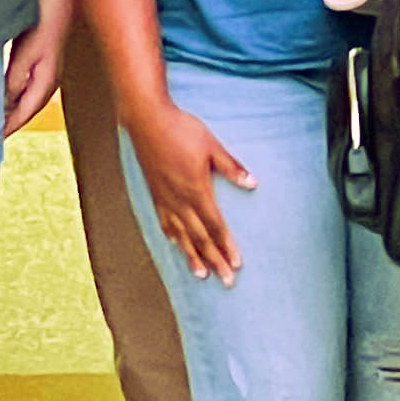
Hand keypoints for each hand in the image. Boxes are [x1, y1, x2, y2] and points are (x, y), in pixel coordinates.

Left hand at [1, 10, 70, 134]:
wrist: (55, 8)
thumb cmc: (40, 28)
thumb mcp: (23, 57)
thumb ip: (13, 82)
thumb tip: (4, 105)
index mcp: (44, 85)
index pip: (23, 115)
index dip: (7, 128)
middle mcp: (47, 85)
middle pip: (25, 113)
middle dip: (9, 125)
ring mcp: (45, 78)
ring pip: (25, 104)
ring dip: (11, 114)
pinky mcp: (40, 70)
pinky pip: (25, 93)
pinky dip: (13, 101)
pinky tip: (4, 101)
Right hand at [126, 94, 253, 282]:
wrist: (147, 119)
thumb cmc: (181, 129)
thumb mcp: (212, 146)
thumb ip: (231, 167)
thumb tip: (252, 183)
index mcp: (197, 190)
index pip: (216, 226)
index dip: (227, 246)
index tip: (237, 264)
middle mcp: (180, 200)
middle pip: (200, 238)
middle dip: (215, 260)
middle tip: (227, 281)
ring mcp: (165, 198)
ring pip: (181, 235)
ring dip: (192, 256)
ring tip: (202, 274)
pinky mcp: (155, 193)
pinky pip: (164, 222)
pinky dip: (172, 237)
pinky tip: (176, 244)